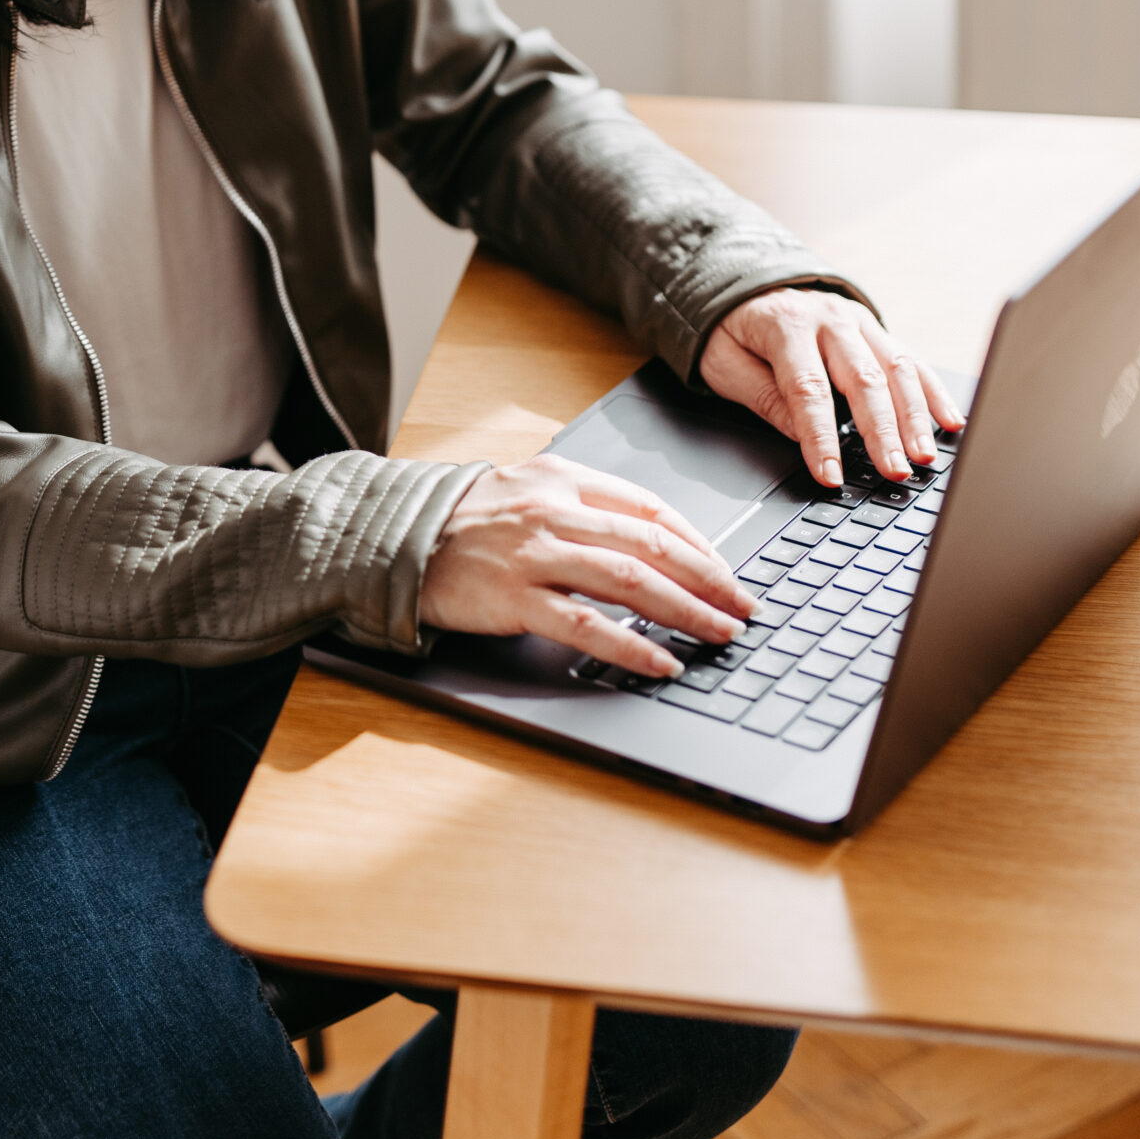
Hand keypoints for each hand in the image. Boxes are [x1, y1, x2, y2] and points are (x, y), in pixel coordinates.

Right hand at [419, 456, 754, 678]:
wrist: (395, 535)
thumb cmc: (464, 520)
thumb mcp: (525, 489)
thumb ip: (580, 506)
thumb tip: (647, 542)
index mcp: (562, 477)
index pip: (648, 507)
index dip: (697, 543)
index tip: (726, 572)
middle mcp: (553, 509)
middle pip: (651, 543)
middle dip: (708, 579)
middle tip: (744, 608)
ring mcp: (534, 553)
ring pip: (630, 580)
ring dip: (685, 610)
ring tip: (720, 634)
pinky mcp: (514, 596)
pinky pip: (586, 624)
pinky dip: (632, 645)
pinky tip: (662, 662)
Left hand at [699, 288, 962, 489]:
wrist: (746, 285)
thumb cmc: (734, 331)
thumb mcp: (725, 362)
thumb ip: (764, 397)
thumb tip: (802, 435)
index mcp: (786, 325)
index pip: (808, 389)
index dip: (821, 436)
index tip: (831, 475)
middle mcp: (829, 319)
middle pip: (863, 379)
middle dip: (882, 430)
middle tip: (894, 470)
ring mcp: (858, 321)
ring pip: (896, 368)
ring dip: (914, 416)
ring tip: (924, 455)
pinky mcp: (875, 329)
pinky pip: (911, 360)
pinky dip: (933, 392)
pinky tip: (949, 421)